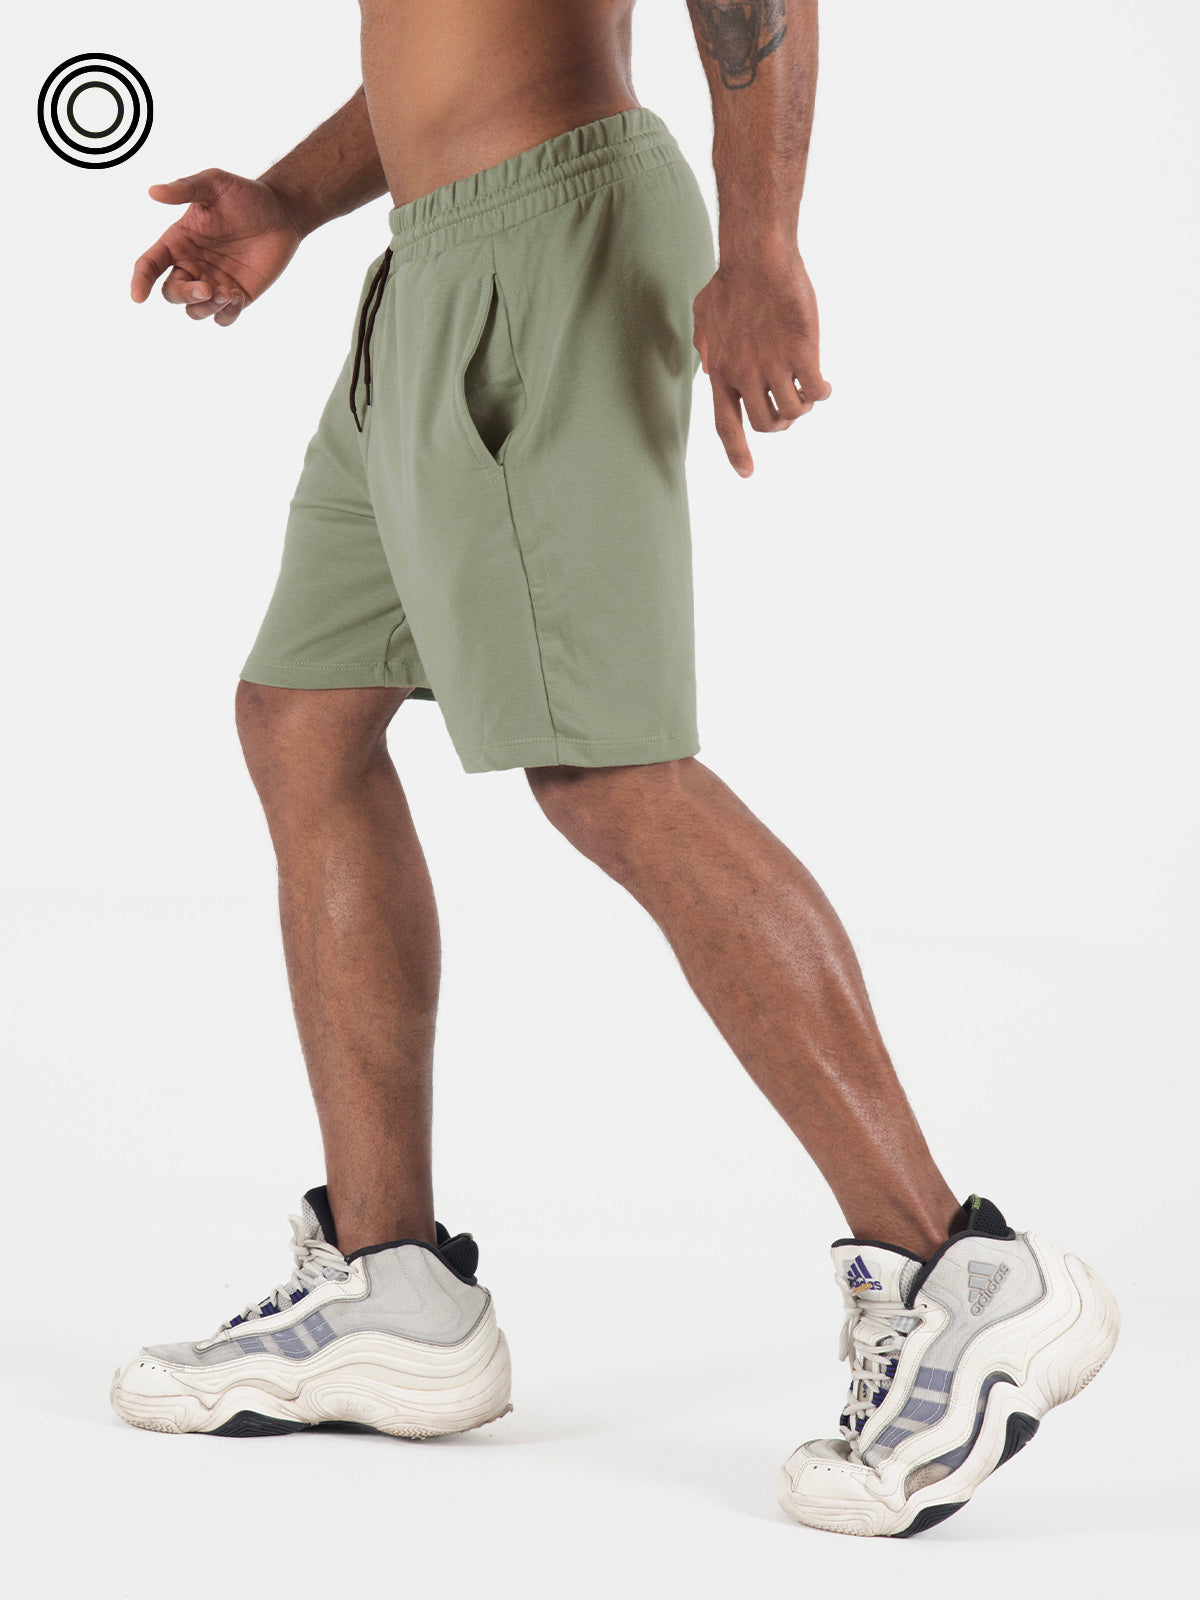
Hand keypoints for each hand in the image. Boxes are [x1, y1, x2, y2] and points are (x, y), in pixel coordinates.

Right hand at [131, 169, 304, 326]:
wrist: (282, 213)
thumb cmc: (245, 195)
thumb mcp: (214, 183)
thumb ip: (185, 188)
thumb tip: (153, 191)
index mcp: (178, 241)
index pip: (149, 265)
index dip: (140, 281)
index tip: (138, 297)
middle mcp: (192, 265)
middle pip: (172, 293)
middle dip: (185, 295)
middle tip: (206, 288)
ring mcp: (214, 283)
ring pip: (195, 311)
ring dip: (206, 307)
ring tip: (228, 292)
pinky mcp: (237, 296)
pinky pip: (223, 318)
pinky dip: (226, 314)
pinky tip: (238, 296)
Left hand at [692, 251, 831, 476]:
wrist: (756, 257)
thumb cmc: (729, 280)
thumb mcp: (702, 316)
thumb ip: (705, 345)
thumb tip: (706, 362)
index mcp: (721, 371)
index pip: (726, 424)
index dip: (737, 453)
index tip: (746, 473)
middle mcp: (744, 376)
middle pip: (765, 423)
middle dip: (779, 421)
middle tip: (790, 404)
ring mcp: (772, 366)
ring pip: (792, 410)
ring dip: (802, 406)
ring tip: (808, 390)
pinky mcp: (800, 353)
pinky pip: (815, 390)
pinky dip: (822, 392)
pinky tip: (824, 383)